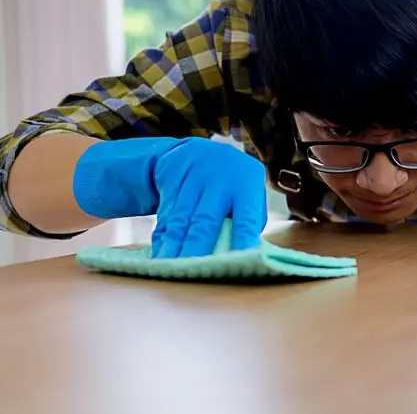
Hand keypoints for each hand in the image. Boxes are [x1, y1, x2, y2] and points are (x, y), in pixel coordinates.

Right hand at [151, 137, 266, 257]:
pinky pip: (166, 213)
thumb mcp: (250, 196)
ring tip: (170, 267)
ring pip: (182, 218)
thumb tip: (245, 256)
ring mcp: (193, 178)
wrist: (200, 151)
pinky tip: (161, 253)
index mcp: (246, 186)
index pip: (246, 219)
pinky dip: (163, 236)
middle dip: (197, 247)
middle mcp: (220, 181)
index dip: (243, 241)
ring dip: (175, 245)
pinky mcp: (172, 181)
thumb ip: (249, 224)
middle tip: (192, 270)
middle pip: (206, 220)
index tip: (240, 263)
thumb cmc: (234, 186)